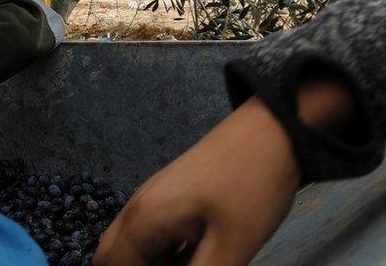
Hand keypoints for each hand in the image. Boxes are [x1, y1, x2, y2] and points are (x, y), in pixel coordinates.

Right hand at [93, 78, 352, 264]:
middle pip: (112, 256)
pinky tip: (199, 256)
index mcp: (142, 221)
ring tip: (199, 260)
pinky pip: (155, 236)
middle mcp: (138, 209)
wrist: (273, 132)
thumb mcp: (230, 247)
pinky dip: (168, 256)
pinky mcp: (172, 199)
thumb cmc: (250, 187)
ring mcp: (154, 201)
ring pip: (134, 247)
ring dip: (156, 264)